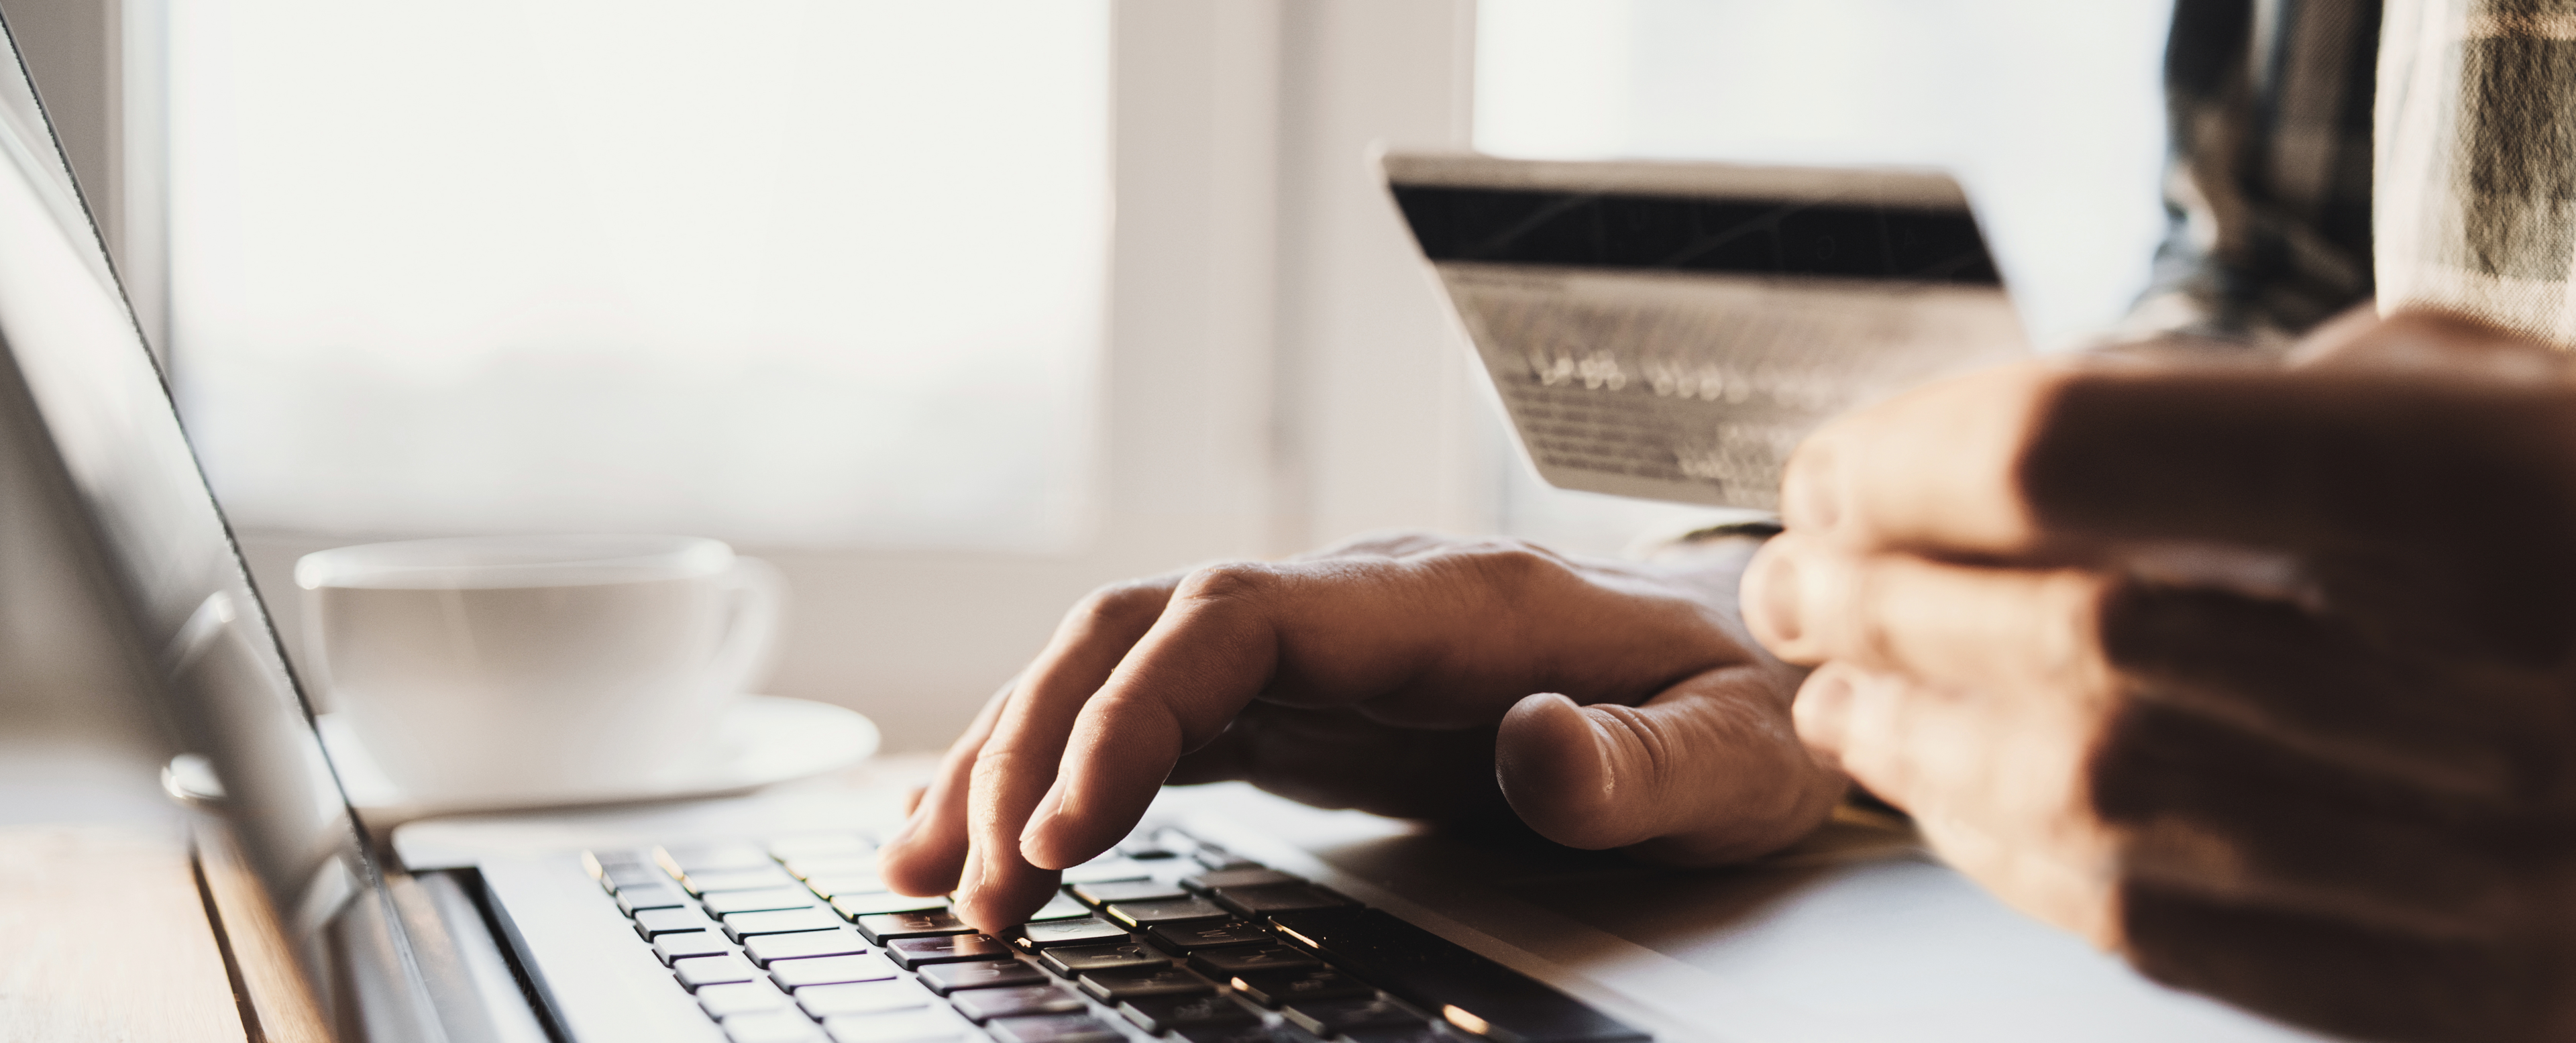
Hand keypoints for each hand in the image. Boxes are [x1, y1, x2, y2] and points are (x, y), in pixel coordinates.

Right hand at [877, 531, 1845, 930]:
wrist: (1747, 666)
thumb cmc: (1739, 705)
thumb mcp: (1734, 754)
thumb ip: (1638, 763)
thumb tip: (1536, 758)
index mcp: (1440, 603)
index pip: (1235, 616)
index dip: (1133, 709)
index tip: (1066, 827)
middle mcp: (1353, 606)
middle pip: (1139, 633)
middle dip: (1031, 748)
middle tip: (974, 894)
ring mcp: (1319, 650)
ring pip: (1120, 667)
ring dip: (1013, 758)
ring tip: (926, 873)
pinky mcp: (1306, 706)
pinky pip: (1154, 718)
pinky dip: (1061, 772)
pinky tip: (999, 841)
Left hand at [1743, 310, 2575, 1041]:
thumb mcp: (2530, 400)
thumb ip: (2313, 394)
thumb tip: (2084, 446)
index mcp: (2462, 486)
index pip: (2071, 451)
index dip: (1909, 453)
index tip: (1836, 464)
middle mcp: (2453, 670)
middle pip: (2047, 624)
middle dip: (1876, 595)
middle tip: (1792, 575)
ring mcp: (2458, 845)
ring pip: (2079, 789)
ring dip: (1915, 734)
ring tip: (1835, 686)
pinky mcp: (2452, 981)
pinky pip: (2163, 923)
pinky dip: (2014, 858)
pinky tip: (1947, 799)